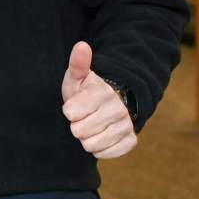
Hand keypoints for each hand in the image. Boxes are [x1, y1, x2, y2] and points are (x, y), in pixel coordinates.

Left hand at [61, 41, 136, 158]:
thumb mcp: (76, 78)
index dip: (68, 112)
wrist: (107, 106)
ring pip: (91, 144)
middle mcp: (118, 109)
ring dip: (86, 138)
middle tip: (82, 118)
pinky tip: (99, 136)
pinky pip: (107, 153)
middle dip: (76, 126)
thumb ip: (77, 64)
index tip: (73, 106)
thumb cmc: (84, 92)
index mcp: (102, 93)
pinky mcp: (131, 140)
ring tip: (90, 126)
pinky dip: (99, 148)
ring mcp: (126, 125)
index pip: (71, 113)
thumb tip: (82, 45)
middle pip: (79, 131)